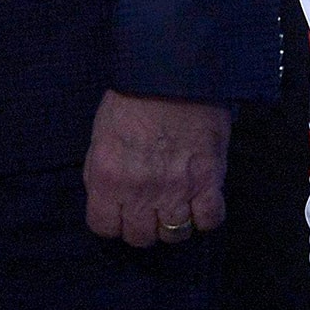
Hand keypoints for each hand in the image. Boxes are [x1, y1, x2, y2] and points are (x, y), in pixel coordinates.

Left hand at [83, 91, 229, 247]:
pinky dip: (205, 216)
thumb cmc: (131, 97)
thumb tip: (104, 197)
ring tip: (174, 203)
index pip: (103, 227)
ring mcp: (176, 190)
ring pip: (174, 235)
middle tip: (148, 207)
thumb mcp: (100, 133)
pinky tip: (199, 201)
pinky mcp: (209, 182)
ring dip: (173, 223)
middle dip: (142, 225)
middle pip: (140, 237)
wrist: (171, 72)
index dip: (111, 221)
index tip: (118, 212)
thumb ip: (100, 171)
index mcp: (107, 176)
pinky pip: (209, 221)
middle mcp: (139, 191)